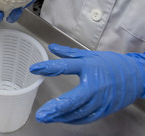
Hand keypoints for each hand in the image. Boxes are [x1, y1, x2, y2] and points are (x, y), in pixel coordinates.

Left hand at [30, 44, 144, 123]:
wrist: (136, 76)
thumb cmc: (111, 64)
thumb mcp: (89, 54)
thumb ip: (68, 53)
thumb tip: (52, 48)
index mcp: (89, 67)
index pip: (65, 66)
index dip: (49, 67)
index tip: (34, 69)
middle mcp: (94, 85)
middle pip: (73, 99)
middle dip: (55, 108)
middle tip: (41, 114)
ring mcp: (100, 100)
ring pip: (78, 112)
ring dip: (61, 116)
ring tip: (46, 117)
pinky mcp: (104, 110)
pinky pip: (86, 117)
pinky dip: (72, 119)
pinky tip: (61, 118)